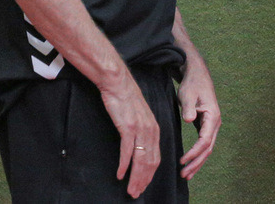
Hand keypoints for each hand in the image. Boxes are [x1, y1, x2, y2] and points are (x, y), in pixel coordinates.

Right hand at [99, 74, 160, 198]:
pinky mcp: (128, 126)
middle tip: (135, 194)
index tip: (143, 187)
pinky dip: (124, 164)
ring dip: (135, 177)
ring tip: (130, 190)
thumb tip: (137, 149)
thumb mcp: (139, 117)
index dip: (150, 175)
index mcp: (155, 129)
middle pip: (150, 162)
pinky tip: (120, 175)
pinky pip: (127, 150)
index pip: (156, 158)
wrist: (118, 83)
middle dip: (143, 181)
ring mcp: (140, 129)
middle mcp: (151, 130)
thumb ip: (141, 132)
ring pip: (140, 159)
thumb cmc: (126, 100)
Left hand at [177, 64, 221, 179]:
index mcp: (213, 116)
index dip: (194, 152)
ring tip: (186, 175)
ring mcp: (212, 125)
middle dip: (196, 163)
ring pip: (207, 149)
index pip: (205, 140)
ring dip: (198, 162)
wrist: (197, 75)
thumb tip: (189, 119)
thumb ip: (188, 108)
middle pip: (208, 148)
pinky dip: (198, 155)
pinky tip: (190, 164)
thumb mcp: (187, 94)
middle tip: (184, 175)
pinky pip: (204, 144)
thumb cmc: (192, 84)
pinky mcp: (206, 126)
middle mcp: (215, 123)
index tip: (182, 161)